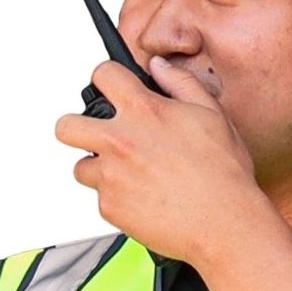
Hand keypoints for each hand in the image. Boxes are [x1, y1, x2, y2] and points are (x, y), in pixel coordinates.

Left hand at [54, 57, 265, 265]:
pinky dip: (117, 200)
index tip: (112, 89)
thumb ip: (180, 83)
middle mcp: (120, 141)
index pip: (102, 75)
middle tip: (96, 135)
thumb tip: (158, 66)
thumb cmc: (224, 175)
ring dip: (99, 169)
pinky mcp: (111, 208)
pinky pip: (101, 200)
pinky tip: (144, 200)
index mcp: (144, 111)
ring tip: (128, 176)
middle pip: (66, 126)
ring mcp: (111, 177)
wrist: (224, 224)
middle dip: (77, 127)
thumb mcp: (212, 114)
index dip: (107, 79)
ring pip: (81, 167)